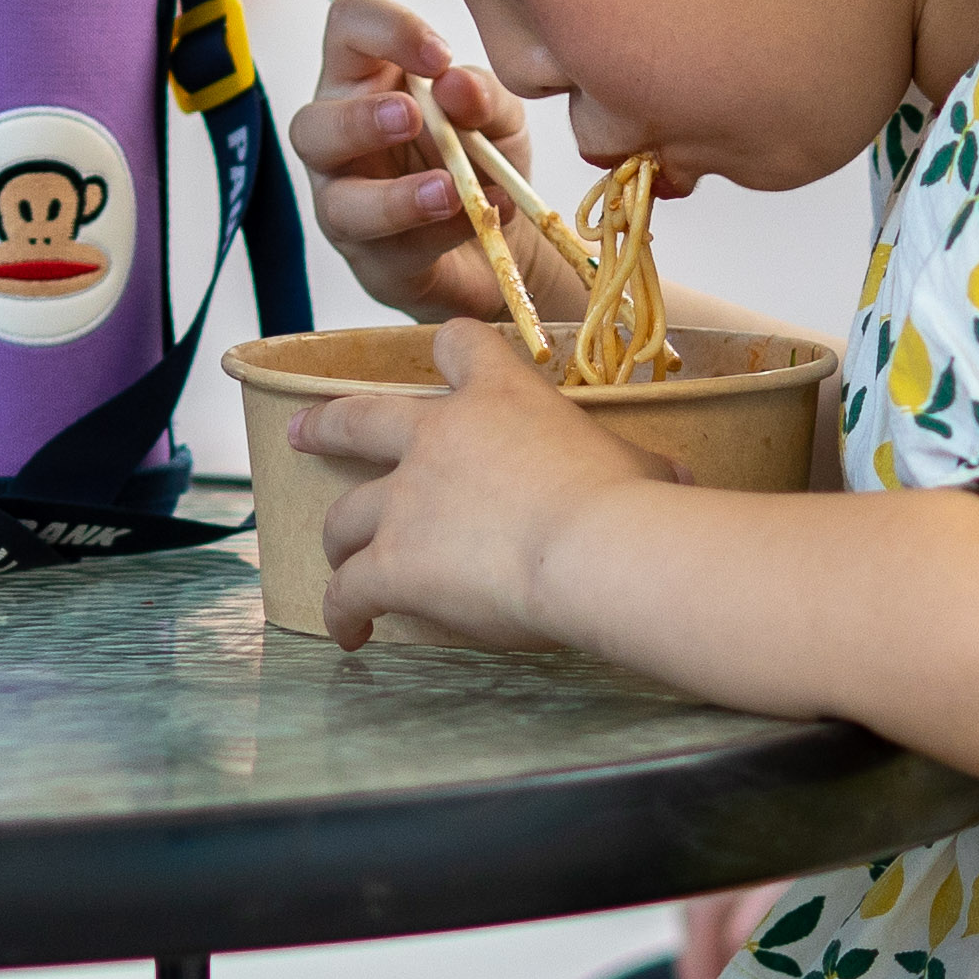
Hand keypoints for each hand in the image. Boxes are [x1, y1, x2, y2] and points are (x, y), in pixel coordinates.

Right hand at [283, 0, 562, 323]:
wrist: (506, 246)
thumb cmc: (481, 160)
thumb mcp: (498, 116)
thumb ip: (482, 95)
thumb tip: (455, 85)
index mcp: (365, 81)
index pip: (346, 30)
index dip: (382, 29)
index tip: (439, 54)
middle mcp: (340, 142)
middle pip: (311, 125)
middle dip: (358, 121)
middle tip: (412, 116)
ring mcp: (349, 206)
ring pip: (340, 204)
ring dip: (395, 198)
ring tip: (449, 190)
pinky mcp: (374, 263)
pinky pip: (394, 250)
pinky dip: (446, 231)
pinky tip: (486, 215)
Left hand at [295, 319, 679, 648]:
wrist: (596, 548)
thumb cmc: (633, 503)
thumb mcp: (640, 462)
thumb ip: (630, 463)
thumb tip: (677, 481)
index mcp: (499, 397)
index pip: (457, 346)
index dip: (448, 354)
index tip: (440, 363)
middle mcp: (436, 438)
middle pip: (357, 418)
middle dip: (324, 426)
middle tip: (302, 432)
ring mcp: (406, 499)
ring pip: (343, 515)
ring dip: (338, 540)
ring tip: (337, 562)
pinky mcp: (392, 562)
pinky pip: (348, 589)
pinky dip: (343, 611)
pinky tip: (350, 631)